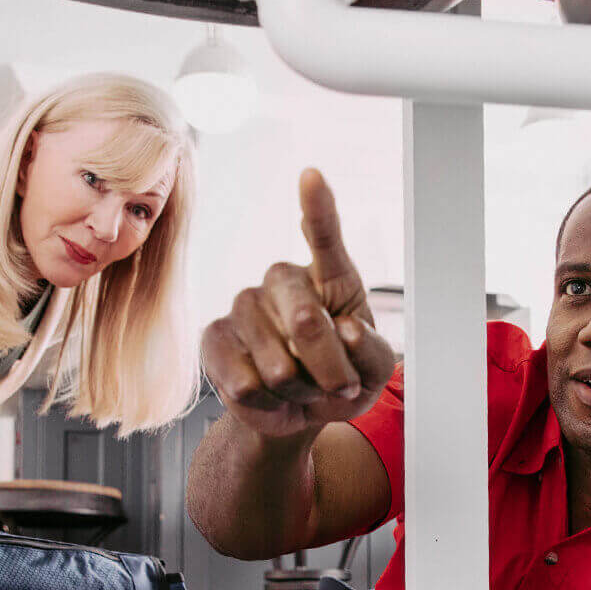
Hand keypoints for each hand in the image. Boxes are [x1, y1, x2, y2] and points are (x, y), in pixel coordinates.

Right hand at [201, 168, 395, 439]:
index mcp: (330, 278)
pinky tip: (270, 395)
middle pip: (306, 321)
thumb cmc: (342, 379)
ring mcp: (245, 306)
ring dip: (300, 391)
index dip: (318, 207)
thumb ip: (373, 352)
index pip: (325, 237)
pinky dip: (269, 404)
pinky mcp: (215, 338)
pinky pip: (246, 383)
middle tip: (341, 386)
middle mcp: (283, 281)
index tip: (312, 176)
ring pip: (278, 365)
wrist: (298, 414)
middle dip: (331, 369)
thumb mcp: (375, 371)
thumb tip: (346, 330)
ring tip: (301, 387)